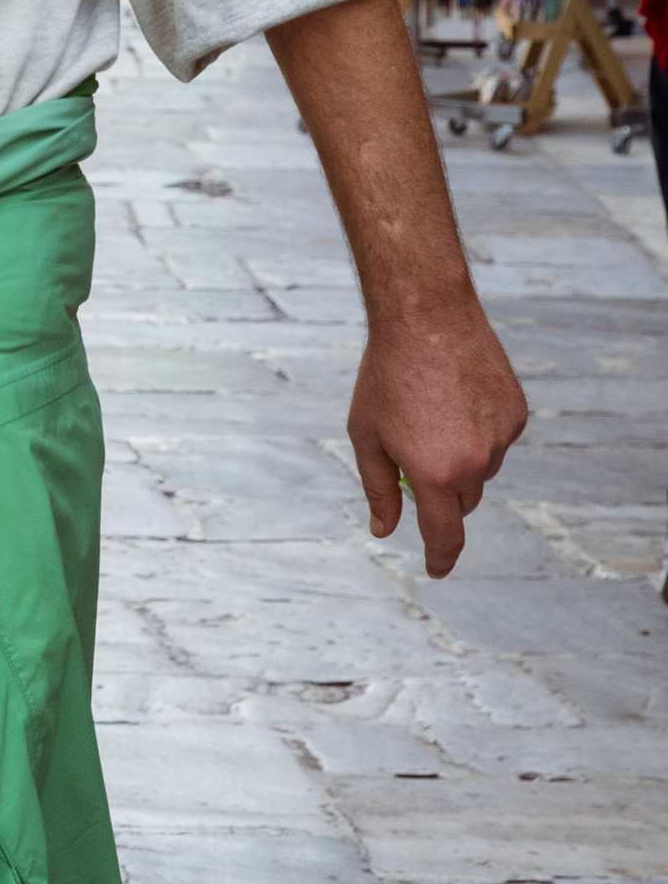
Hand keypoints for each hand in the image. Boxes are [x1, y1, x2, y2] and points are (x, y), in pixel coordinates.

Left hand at [346, 303, 527, 575]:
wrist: (425, 314)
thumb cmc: (386, 375)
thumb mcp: (367, 434)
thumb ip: (379, 488)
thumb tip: (384, 530)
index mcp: (435, 473)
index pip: (445, 535)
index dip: (440, 557)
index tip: (436, 569)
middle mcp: (475, 462)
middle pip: (463, 502)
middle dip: (442, 493)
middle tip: (417, 454)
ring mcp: (501, 438)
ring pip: (483, 470)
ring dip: (462, 458)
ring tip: (434, 411)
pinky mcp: (516, 413)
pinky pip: (498, 439)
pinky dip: (480, 431)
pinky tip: (458, 396)